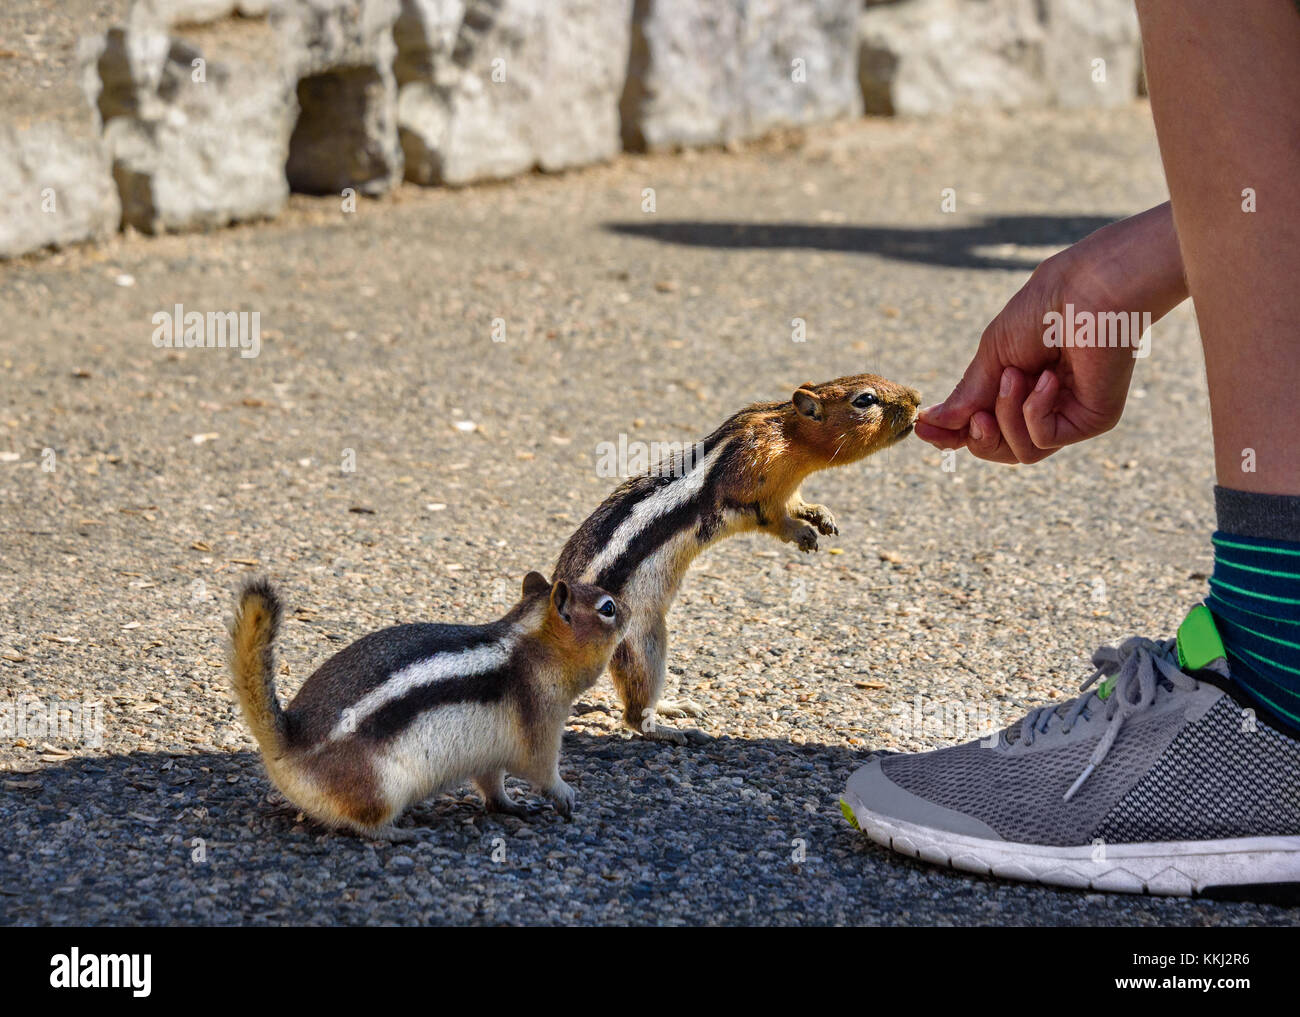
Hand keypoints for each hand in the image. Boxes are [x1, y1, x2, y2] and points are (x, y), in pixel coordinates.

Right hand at [916, 203, 1187, 463]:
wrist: (1086, 288)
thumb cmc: (1042, 309)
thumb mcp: (991, 355)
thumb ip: (966, 396)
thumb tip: (929, 424)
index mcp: (1022, 389)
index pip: (984, 429)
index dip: (952, 436)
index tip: (923, 428)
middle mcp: (1048, 407)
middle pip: (1001, 451)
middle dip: (980, 437)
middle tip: (977, 415)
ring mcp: (1071, 415)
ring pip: (1022, 453)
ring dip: (1006, 415)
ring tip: (1016, 376)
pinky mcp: (1094, 419)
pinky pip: (1044, 439)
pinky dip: (1033, 411)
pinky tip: (1045, 378)